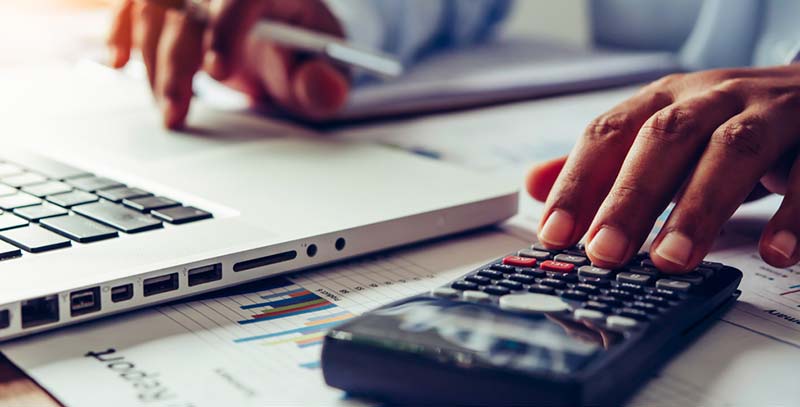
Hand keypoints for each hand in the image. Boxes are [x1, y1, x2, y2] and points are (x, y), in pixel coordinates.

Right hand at [107, 0, 349, 128]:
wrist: (286, 44)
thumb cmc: (305, 55)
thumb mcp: (325, 72)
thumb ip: (325, 84)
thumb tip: (323, 86)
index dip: (226, 30)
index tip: (217, 71)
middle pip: (189, 7)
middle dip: (176, 61)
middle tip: (176, 111)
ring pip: (155, 11)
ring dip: (152, 63)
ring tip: (167, 110)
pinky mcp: (173, 4)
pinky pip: (133, 5)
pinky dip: (120, 30)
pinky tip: (118, 62)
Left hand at [526, 64, 799, 272]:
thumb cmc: (726, 121)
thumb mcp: (661, 135)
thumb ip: (603, 163)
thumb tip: (532, 185)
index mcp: (665, 99)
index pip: (609, 133)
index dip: (577, 181)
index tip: (553, 234)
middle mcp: (711, 97)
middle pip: (664, 138)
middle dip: (630, 197)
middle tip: (605, 252)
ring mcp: (769, 113)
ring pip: (732, 150)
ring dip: (698, 207)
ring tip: (671, 260)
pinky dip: (793, 214)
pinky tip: (774, 253)